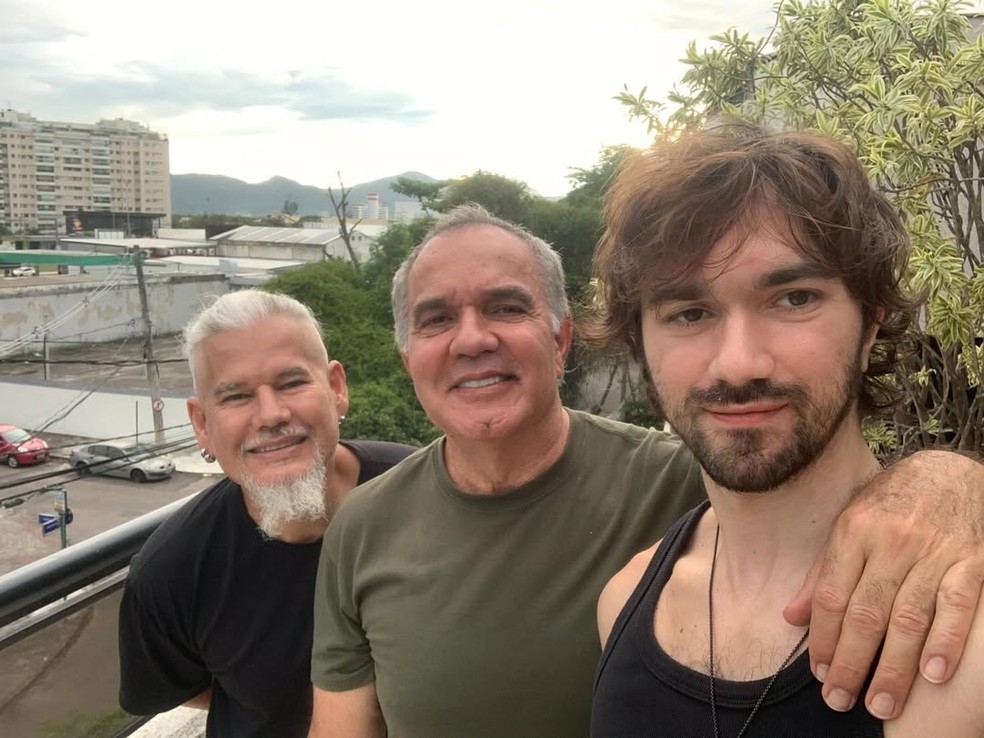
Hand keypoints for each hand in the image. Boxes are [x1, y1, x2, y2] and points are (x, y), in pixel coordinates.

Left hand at [783, 450, 983, 719]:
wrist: (951, 471)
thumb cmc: (892, 502)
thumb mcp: (848, 522)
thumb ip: (821, 570)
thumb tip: (791, 616)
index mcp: (853, 531)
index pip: (831, 594)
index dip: (822, 637)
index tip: (817, 672)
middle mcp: (890, 542)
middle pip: (865, 613)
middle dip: (850, 662)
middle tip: (838, 700)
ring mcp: (933, 552)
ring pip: (908, 617)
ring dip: (893, 666)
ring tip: (880, 703)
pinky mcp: (971, 561)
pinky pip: (957, 606)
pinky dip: (946, 641)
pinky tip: (933, 674)